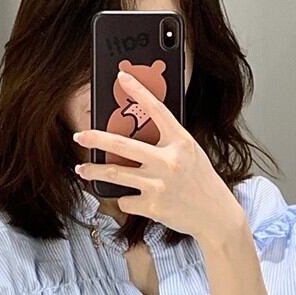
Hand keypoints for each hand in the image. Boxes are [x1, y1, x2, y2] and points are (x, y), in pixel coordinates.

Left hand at [72, 68, 246, 241]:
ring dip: (93, 171)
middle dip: (95, 139)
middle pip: (121, 145)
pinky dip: (124, 199)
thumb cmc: (200, 182)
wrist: (215, 215)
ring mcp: (159, 185)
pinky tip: (131, 199)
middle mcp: (169, 161)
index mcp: (180, 142)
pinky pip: (125, 200)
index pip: (156, 110)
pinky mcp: (152, 207)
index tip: (122, 78)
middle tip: (79, 136)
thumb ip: (167, 143)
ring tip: (81, 169)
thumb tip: (133, 134)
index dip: (138, 91)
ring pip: (115, 174)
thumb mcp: (190, 153)